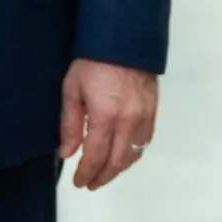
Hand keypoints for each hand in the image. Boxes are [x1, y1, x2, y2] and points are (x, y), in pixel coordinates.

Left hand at [60, 59, 158, 190]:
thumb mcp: (72, 90)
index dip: (86, 173)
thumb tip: (68, 154)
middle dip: (102, 176)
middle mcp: (128, 120)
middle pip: (117, 161)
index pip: (96, 157)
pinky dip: (133, 153)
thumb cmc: (92, 61)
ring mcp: (144, 116)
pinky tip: (123, 155)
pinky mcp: (153, 109)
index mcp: (106, 116)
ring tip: (105, 173)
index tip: (78, 182)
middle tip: (90, 184)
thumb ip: (71, 125)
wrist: (123, 37)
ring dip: (119, 168)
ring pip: (133, 154)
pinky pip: (145, 140)